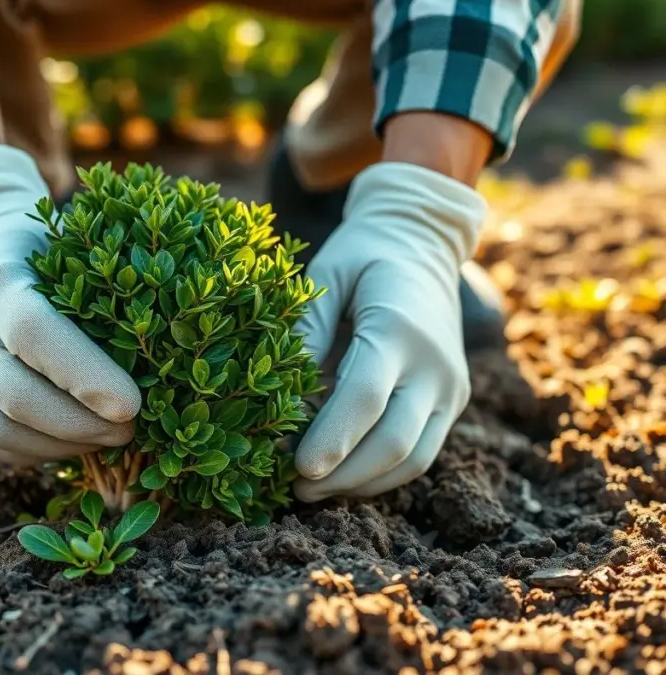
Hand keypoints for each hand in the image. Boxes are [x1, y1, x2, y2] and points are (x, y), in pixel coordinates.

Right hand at [0, 145, 140, 464]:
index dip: (87, 377)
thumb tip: (169, 359)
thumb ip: (106, 298)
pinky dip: (36, 451)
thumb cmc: (44, 253)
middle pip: (16, 398)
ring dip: (62, 447)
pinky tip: (71, 441)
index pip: (36, 336)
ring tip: (105, 439)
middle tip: (131, 431)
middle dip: (83, 426)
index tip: (133, 407)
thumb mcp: (73, 253)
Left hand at [292, 162, 487, 500]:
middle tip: (295, 489)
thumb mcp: (327, 275)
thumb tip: (278, 394)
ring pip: (414, 459)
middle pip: (395, 441)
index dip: (331, 438)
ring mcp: (451, 387)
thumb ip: (307, 330)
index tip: (296, 468)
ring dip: (362, 484)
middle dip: (343, 475)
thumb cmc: (363, 257)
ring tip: (313, 491)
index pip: (366, 397)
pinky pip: (422, 453)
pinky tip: (344, 476)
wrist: (425, 242)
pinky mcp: (453, 401)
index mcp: (399, 328)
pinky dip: (382, 474)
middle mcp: (435, 364)